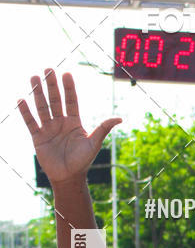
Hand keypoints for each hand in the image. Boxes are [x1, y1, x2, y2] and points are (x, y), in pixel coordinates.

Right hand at [17, 70, 121, 184]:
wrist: (68, 177)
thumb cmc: (82, 161)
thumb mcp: (94, 143)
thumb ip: (103, 128)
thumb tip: (120, 118)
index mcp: (74, 122)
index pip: (71, 101)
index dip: (69, 88)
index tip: (66, 74)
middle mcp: (60, 122)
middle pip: (55, 100)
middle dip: (52, 85)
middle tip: (48, 69)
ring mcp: (48, 129)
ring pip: (42, 107)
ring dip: (38, 93)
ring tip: (34, 78)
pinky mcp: (38, 137)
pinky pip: (30, 122)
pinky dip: (26, 112)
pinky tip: (21, 100)